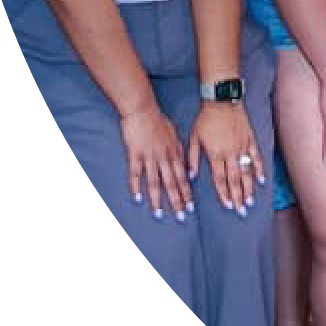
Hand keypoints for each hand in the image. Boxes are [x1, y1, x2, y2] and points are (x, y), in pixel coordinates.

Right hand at [121, 104, 191, 219]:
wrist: (142, 110)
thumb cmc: (158, 120)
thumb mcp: (175, 134)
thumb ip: (179, 150)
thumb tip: (184, 163)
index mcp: (174, 153)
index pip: (183, 177)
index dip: (186, 192)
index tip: (190, 206)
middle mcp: (164, 157)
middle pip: (171, 183)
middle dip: (177, 201)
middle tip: (180, 216)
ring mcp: (149, 157)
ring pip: (155, 182)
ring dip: (157, 199)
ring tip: (159, 214)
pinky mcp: (135, 155)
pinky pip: (136, 173)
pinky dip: (136, 186)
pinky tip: (137, 198)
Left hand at [187, 99, 263, 213]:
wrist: (222, 100)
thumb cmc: (206, 118)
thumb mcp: (193, 137)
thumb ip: (192, 157)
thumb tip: (191, 175)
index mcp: (215, 154)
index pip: (220, 179)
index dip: (224, 193)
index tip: (228, 205)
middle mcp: (230, 153)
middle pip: (235, 179)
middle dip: (238, 196)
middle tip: (242, 209)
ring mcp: (242, 146)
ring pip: (246, 171)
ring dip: (249, 187)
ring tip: (251, 200)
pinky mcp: (250, 139)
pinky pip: (256, 156)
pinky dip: (259, 168)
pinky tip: (261, 179)